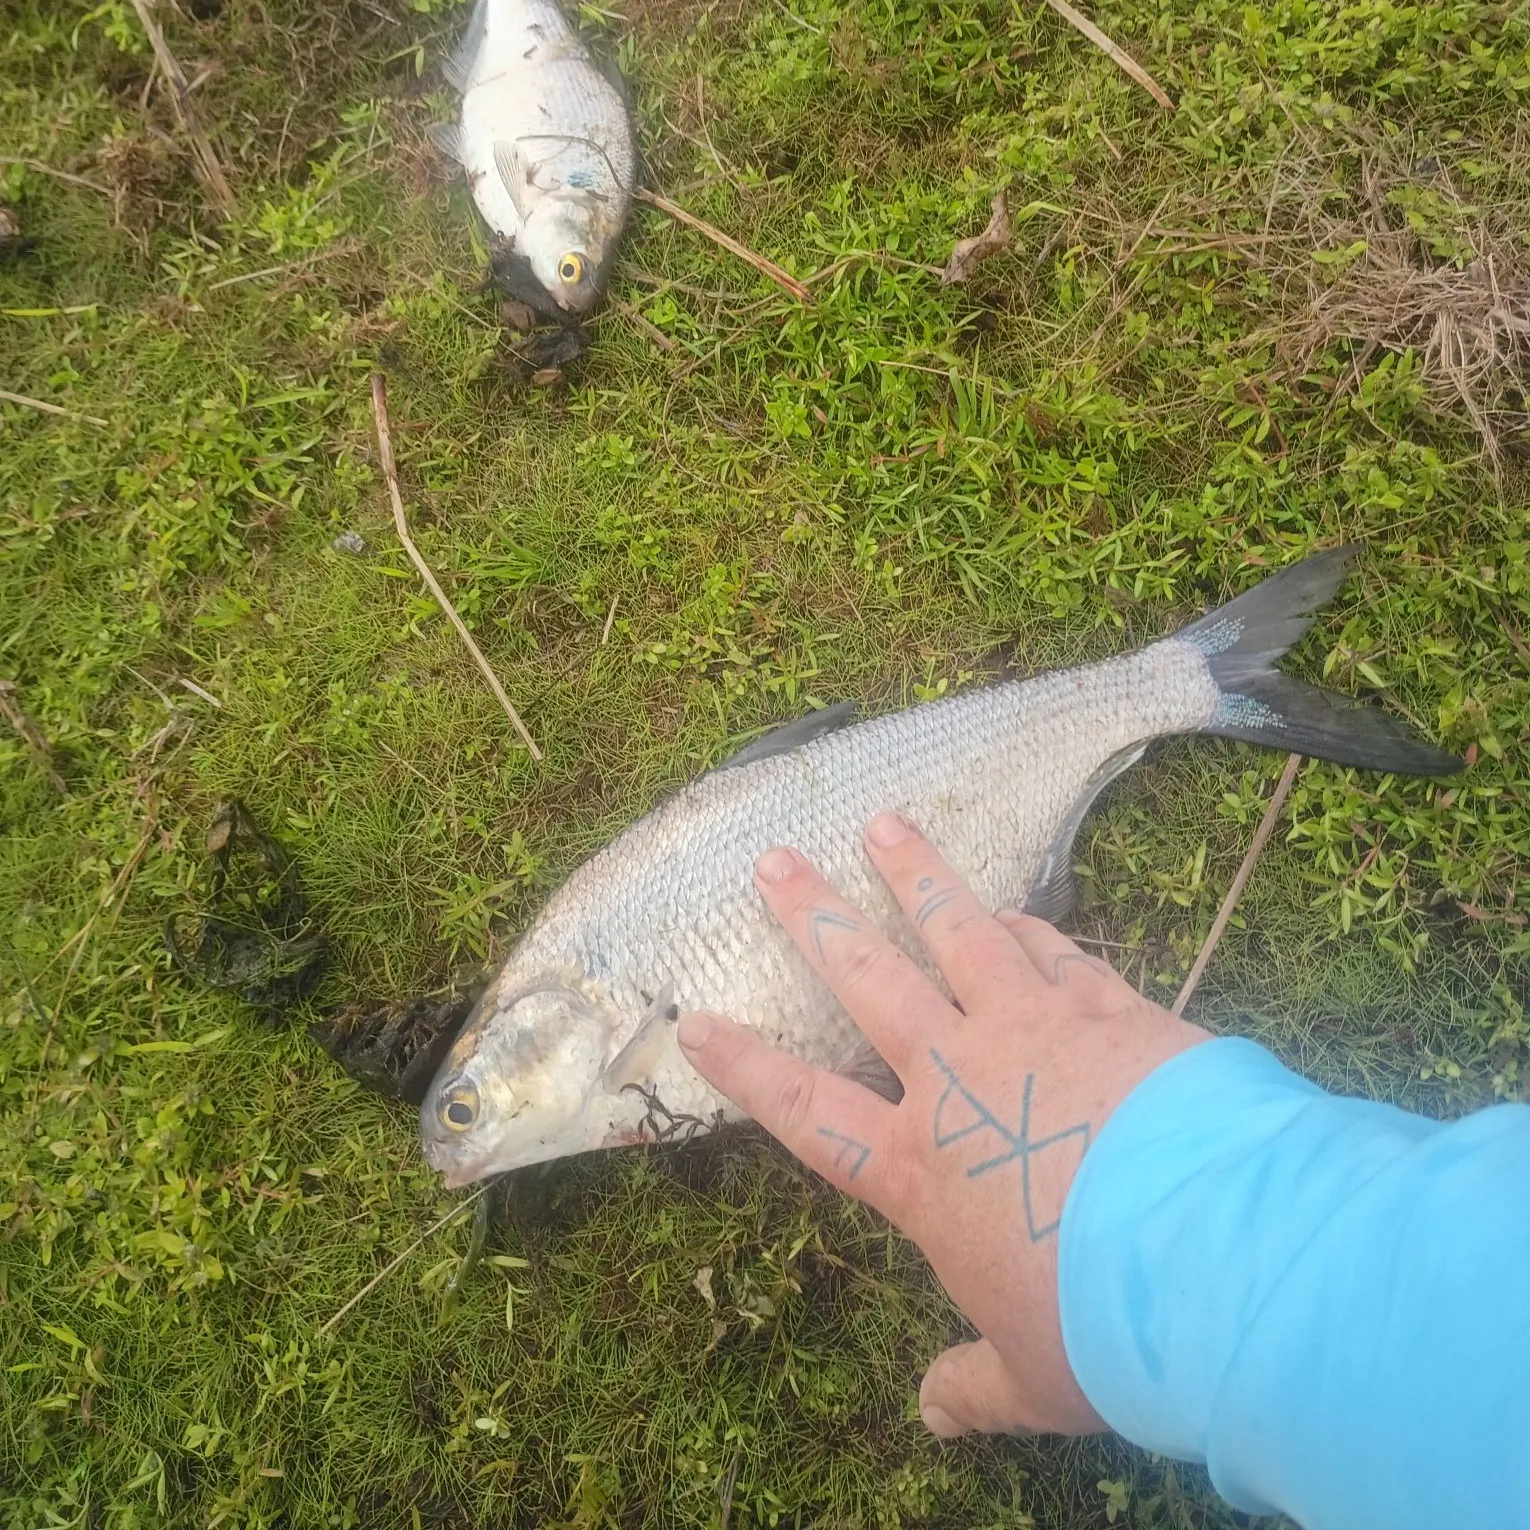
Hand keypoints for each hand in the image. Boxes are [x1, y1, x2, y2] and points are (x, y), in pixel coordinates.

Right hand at [676, 811, 1208, 1437]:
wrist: (1220, 1253)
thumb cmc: (1105, 1329)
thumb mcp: (1031, 1376)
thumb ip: (974, 1385)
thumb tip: (935, 1415)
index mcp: (920, 1169)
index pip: (806, 1108)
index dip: (745, 1066)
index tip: (695, 1022)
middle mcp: (960, 1079)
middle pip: (870, 983)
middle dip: (816, 919)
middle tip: (774, 861)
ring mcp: (1034, 1029)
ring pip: (960, 934)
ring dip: (918, 879)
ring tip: (887, 825)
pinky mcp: (1109, 1009)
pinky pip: (1057, 953)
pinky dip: (1030, 927)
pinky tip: (1016, 907)